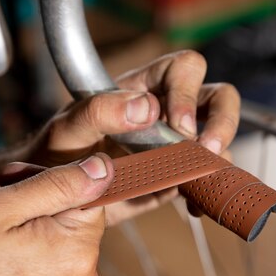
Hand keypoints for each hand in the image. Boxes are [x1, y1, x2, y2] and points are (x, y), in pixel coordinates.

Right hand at [0, 155, 113, 275]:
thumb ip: (57, 183)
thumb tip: (103, 168)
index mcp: (77, 253)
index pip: (85, 195)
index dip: (46, 181)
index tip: (9, 181)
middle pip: (69, 226)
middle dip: (28, 210)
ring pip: (55, 254)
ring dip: (22, 239)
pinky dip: (24, 272)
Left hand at [27, 50, 239, 224]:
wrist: (54, 196)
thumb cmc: (55, 153)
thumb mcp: (67, 129)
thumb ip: (98, 112)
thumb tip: (145, 108)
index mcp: (142, 88)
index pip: (183, 69)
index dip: (188, 93)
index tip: (178, 126)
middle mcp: (166, 111)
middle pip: (217, 97)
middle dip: (222, 121)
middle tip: (205, 149)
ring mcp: (175, 145)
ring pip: (218, 139)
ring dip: (219, 158)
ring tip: (200, 180)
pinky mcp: (176, 177)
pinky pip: (205, 178)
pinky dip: (208, 192)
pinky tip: (193, 205)